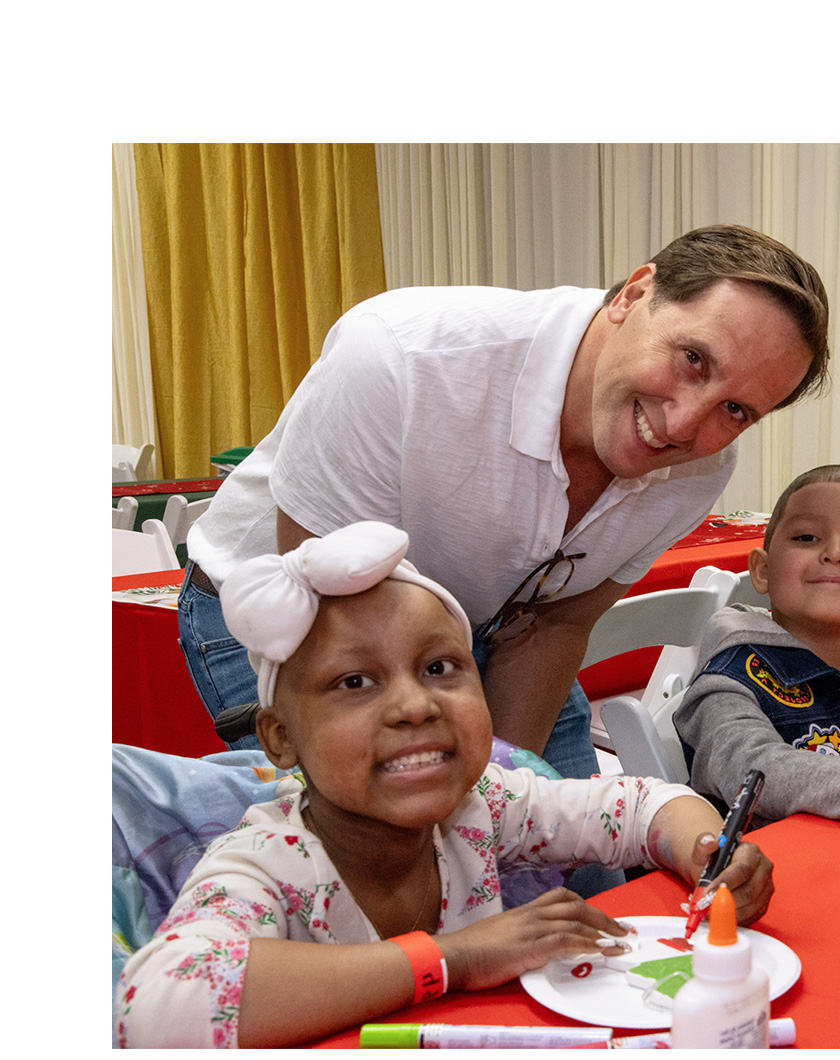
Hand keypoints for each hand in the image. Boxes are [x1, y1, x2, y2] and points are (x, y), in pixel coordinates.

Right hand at [435, 887, 634, 991]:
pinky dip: (587, 944)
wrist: (454, 954)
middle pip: (575, 906)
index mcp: (524, 911)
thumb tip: (535, 946)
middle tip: (623, 930)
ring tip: (621, 942)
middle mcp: (531, 914)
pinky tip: (601, 951)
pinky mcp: (531, 945)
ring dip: (603, 931)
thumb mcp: (501, 936)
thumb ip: (521, 936)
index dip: (586, 906)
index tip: (603, 917)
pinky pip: (565, 939)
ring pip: (575, 920)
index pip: (561, 898)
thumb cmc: (472, 950)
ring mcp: (531, 928)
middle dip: (603, 917)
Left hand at [687, 834, 773, 925]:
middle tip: (707, 906)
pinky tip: (720, 915)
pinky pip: (751, 916)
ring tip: (709, 911)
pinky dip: (734, 919)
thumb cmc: (712, 860)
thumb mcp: (702, 849)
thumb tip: (710, 842)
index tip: (709, 892)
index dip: (725, 882)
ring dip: (729, 912)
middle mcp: (763, 869)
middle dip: (725, 901)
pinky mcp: (763, 905)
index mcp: (751, 852)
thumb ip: (702, 844)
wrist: (717, 870)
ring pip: (750, 906)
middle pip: (748, 891)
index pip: (742, 869)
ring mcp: (766, 888)